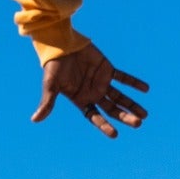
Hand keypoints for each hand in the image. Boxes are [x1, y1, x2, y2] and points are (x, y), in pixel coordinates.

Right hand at [33, 42, 149, 139]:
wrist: (61, 44)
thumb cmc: (54, 66)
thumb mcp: (51, 86)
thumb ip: (47, 103)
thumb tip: (34, 120)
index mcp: (81, 100)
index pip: (95, 116)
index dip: (105, 125)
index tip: (116, 134)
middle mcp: (93, 93)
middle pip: (112, 109)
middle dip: (125, 116)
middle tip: (138, 123)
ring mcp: (101, 82)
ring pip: (120, 96)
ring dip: (132, 104)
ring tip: (144, 114)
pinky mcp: (107, 69)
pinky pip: (123, 77)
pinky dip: (133, 82)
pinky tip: (145, 89)